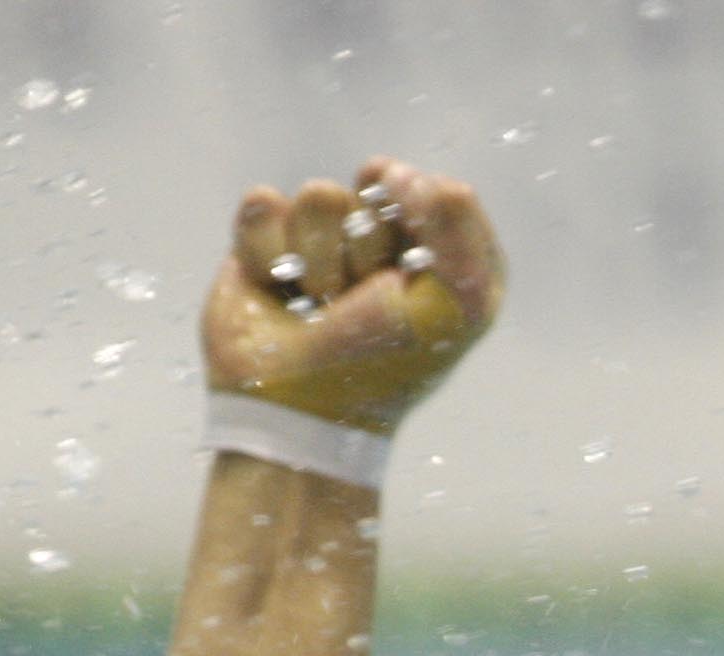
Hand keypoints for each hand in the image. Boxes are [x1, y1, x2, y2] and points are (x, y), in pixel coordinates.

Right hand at [202, 160, 505, 434]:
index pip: (433, 192)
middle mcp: (382, 244)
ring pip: (319, 196)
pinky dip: (267, 254)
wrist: (295, 415)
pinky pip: (265, 205)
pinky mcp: (268, 245)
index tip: (407, 276)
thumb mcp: (454, 308)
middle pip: (375, 187)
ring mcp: (324, 242)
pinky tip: (278, 293)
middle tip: (361, 299)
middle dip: (365, 248)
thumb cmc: (382, 369)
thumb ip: (458, 226)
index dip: (418, 229)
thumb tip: (399, 172)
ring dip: (317, 259)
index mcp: (438, 257)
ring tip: (318, 304)